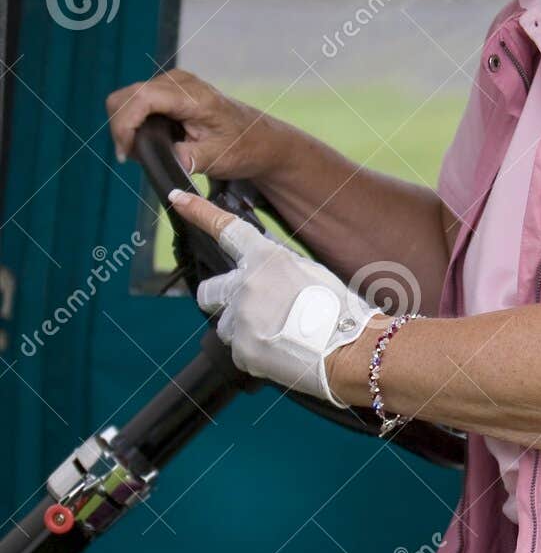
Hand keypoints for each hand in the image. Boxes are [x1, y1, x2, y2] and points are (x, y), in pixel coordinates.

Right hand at [107, 67, 283, 179]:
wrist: (260, 139)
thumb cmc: (243, 147)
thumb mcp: (216, 158)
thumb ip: (186, 158)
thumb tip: (160, 160)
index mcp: (192, 95)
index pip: (141, 98)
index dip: (124, 125)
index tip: (127, 153)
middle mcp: (178, 82)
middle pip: (125, 96)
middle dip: (121, 128)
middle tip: (133, 157)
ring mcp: (172, 83)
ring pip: (127, 99)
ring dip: (127, 127)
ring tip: (143, 152)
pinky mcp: (169, 91)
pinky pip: (137, 102)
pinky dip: (134, 123)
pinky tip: (150, 142)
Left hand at [168, 188, 383, 403]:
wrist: (350, 350)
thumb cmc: (342, 310)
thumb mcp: (312, 272)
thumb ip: (279, 267)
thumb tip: (265, 273)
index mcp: (266, 259)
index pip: (227, 229)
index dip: (200, 212)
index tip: (178, 200)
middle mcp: (246, 285)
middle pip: (210, 289)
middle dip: (222, 297)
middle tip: (250, 309)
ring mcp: (240, 319)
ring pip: (224, 324)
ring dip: (242, 328)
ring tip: (278, 335)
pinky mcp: (242, 350)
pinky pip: (239, 351)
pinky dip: (256, 352)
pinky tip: (282, 351)